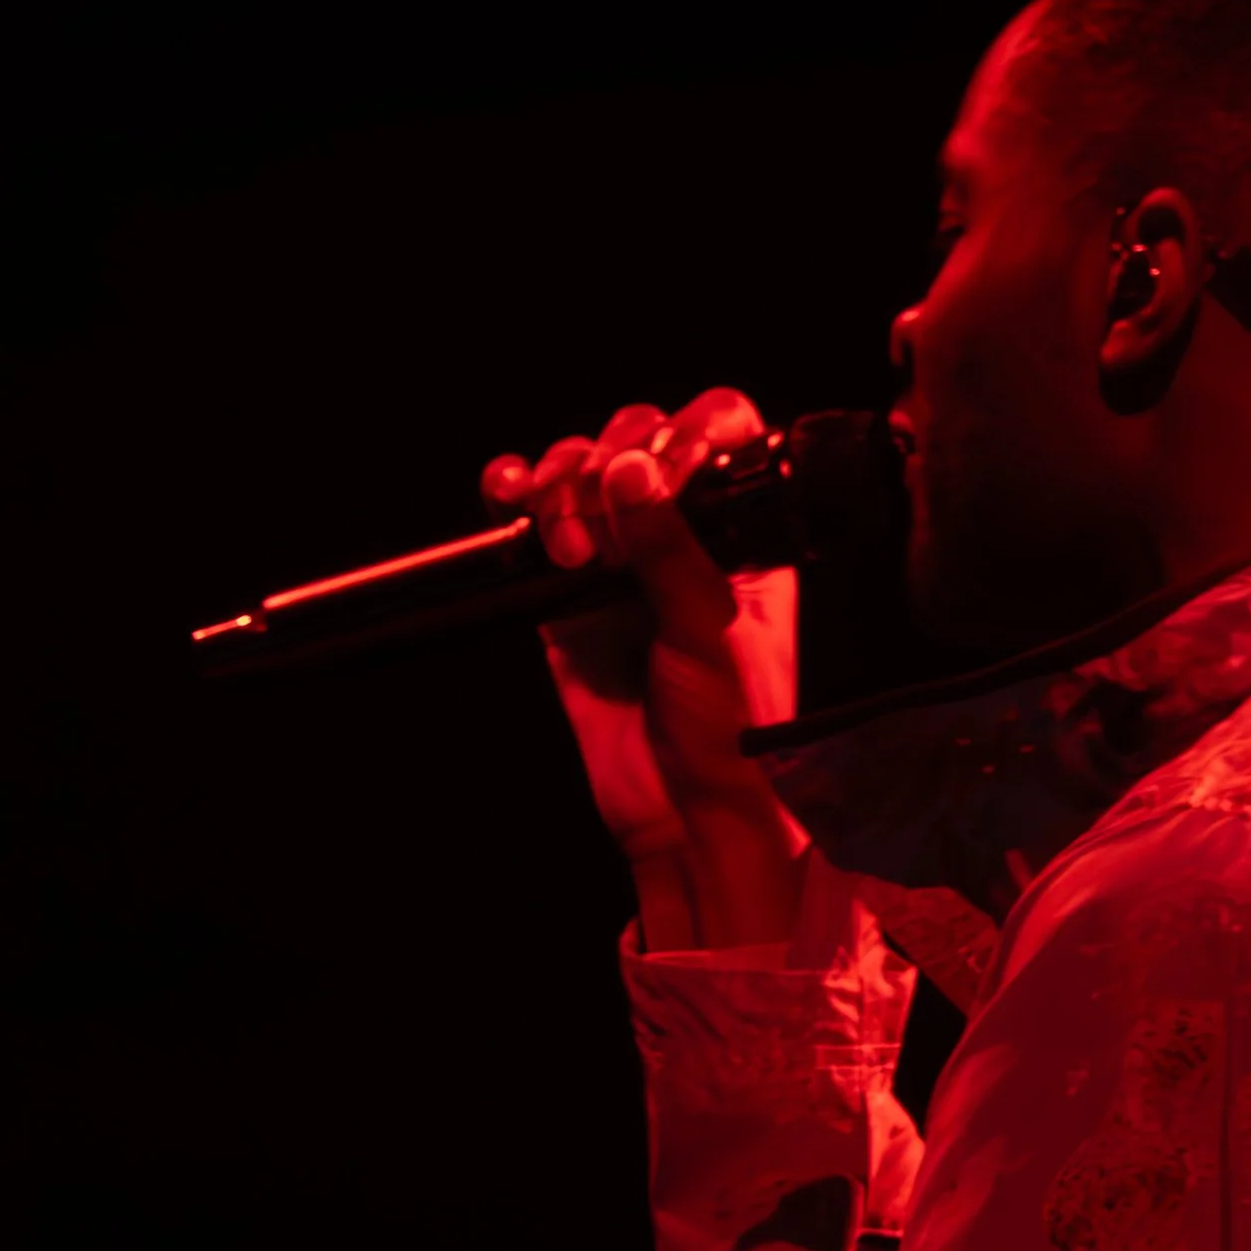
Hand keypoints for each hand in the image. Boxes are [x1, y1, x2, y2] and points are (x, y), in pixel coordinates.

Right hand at [481, 389, 803, 949]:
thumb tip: (629, 469)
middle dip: (608, 467)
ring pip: (578, 473)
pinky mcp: (563, 598)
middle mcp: (681, 536)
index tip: (666, 475)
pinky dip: (511, 493)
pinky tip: (510, 497)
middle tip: (610, 536)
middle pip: (633, 442)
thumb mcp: (713, 632)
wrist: (686, 814)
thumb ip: (673, 548)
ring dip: (561, 485)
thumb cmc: (732, 733)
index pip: (714, 436)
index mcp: (739, 533)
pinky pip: (530, 523)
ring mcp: (619, 562)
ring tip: (572, 550)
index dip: (683, 435)